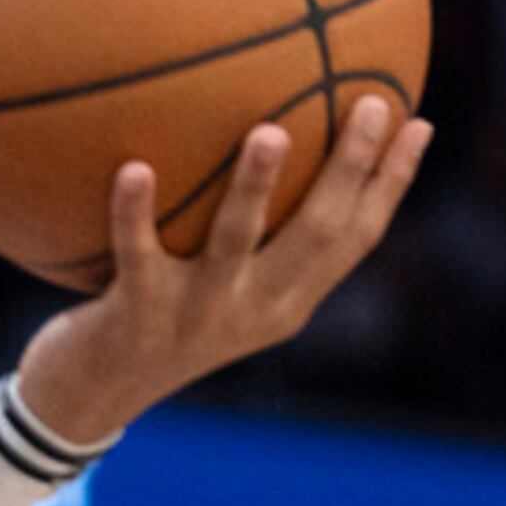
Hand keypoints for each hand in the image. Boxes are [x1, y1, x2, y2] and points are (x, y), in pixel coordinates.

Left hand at [14, 93, 434, 443]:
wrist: (87, 401)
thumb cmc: (154, 323)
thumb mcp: (216, 289)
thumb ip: (250, 238)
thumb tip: (275, 140)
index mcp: (285, 304)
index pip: (356, 240)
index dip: (391, 184)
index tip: (418, 124)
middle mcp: (252, 311)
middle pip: (318, 233)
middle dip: (350, 168)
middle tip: (366, 104)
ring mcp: (196, 316)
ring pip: (235, 242)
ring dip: (256, 186)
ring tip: (270, 131)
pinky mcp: (136, 318)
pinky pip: (137, 254)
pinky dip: (134, 212)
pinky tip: (134, 166)